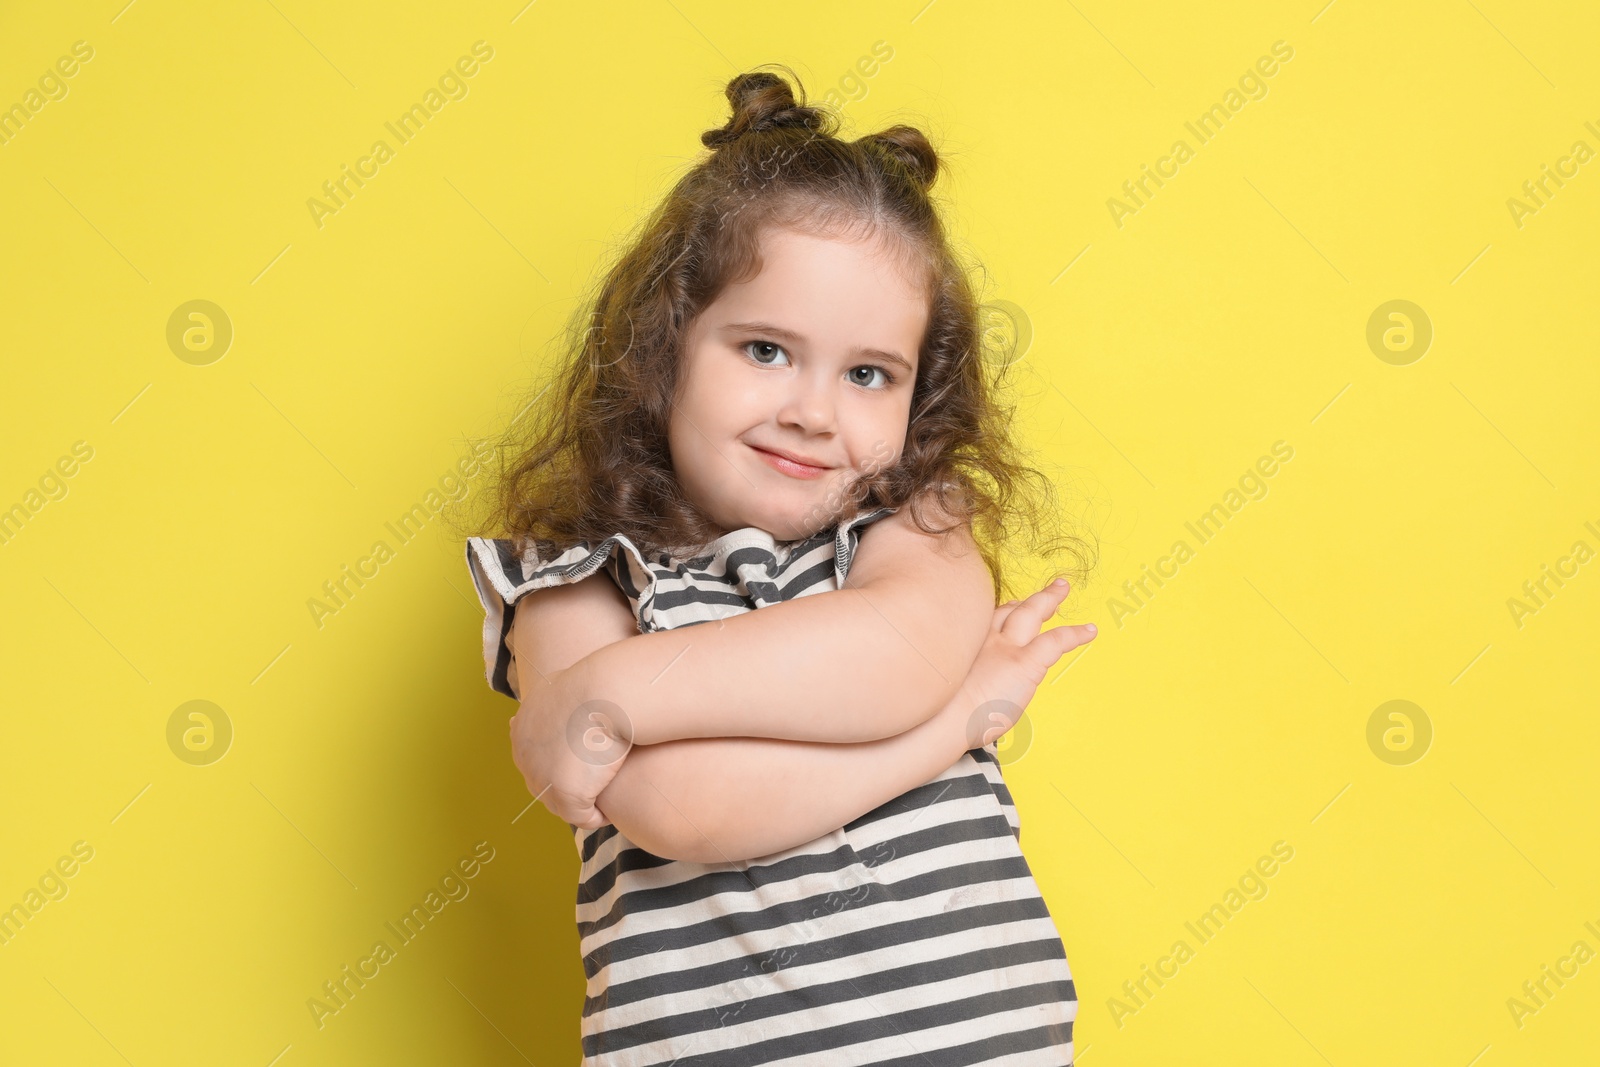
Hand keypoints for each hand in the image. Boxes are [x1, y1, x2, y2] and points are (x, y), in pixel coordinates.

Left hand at [508, 668, 632, 830]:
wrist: (606, 690)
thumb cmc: (596, 684)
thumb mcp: (565, 685)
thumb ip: (557, 698)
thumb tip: (567, 701)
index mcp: (522, 730)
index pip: (535, 759)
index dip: (560, 764)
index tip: (582, 763)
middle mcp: (526, 757)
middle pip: (544, 786)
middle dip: (567, 787)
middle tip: (594, 783)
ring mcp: (543, 778)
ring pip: (560, 805)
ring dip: (580, 804)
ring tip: (603, 799)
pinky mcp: (566, 794)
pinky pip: (582, 817)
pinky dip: (594, 817)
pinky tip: (608, 810)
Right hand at [952, 577, 1096, 750]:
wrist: (940, 719)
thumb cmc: (939, 713)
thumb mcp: (943, 688)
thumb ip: (960, 682)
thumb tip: (965, 694)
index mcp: (966, 645)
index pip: (990, 619)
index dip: (1006, 610)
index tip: (1014, 605)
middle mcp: (985, 639)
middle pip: (1011, 610)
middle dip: (1031, 599)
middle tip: (1048, 590)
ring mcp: (1005, 648)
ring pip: (1032, 614)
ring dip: (1050, 600)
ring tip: (1063, 589)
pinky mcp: (1023, 663)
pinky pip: (1056, 641)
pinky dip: (1074, 634)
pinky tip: (1089, 632)